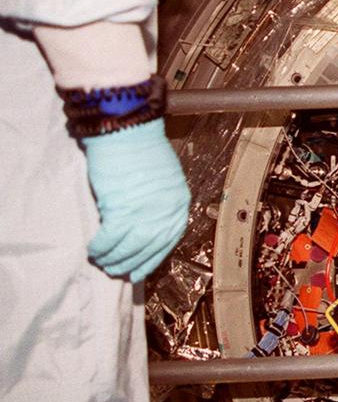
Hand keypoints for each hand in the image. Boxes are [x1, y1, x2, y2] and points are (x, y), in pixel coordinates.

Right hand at [83, 120, 190, 281]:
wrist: (127, 130)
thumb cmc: (142, 149)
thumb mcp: (164, 177)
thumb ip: (159, 201)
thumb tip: (145, 221)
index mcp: (179, 202)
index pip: (169, 240)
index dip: (154, 258)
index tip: (142, 270)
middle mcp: (166, 211)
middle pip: (149, 247)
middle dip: (132, 263)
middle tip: (118, 271)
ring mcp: (145, 211)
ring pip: (129, 246)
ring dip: (114, 258)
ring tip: (103, 262)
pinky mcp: (122, 208)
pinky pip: (110, 238)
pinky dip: (101, 247)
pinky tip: (93, 250)